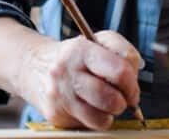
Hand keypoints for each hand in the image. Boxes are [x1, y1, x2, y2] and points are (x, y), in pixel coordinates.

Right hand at [17, 30, 142, 129]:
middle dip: (124, 101)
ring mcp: (59, 95)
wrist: (33, 66)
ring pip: (101, 118)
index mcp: (80, 49)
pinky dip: (96, 120)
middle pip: (111, 98)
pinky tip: (90, 108)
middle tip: (122, 98)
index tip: (131, 87)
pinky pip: (88, 126)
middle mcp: (66, 72)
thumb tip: (135, 79)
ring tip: (106, 102)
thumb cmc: (75, 56)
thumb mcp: (97, 42)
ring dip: (110, 113)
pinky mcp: (55, 115)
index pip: (120, 71)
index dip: (132, 83)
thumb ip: (123, 53)